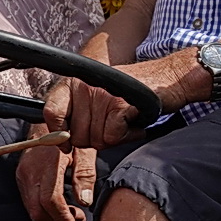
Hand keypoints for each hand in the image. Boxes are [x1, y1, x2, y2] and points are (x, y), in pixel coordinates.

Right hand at [16, 124, 97, 220]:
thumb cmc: (69, 132)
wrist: (47, 120)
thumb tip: (86, 201)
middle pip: (38, 210)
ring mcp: (23, 174)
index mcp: (49, 163)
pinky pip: (29, 200)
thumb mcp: (84, 149)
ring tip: (70, 216)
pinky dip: (43, 209)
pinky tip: (59, 207)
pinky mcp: (21, 176)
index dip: (62, 217)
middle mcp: (31, 171)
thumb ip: (85, 174)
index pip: (50, 199)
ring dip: (51, 218)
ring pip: (32, 208)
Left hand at [43, 58, 184, 149]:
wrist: (170, 77)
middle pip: (76, 135)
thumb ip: (78, 112)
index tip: (69, 143)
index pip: (51, 112)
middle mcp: (84, 85)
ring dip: (114, 138)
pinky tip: (134, 123)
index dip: (59, 134)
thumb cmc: (134, 90)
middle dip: (96, 139)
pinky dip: (126, 136)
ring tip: (125, 121)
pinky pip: (112, 137)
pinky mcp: (119, 104)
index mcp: (75, 81)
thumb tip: (61, 141)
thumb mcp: (98, 94)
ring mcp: (101, 94)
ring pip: (96, 140)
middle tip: (113, 126)